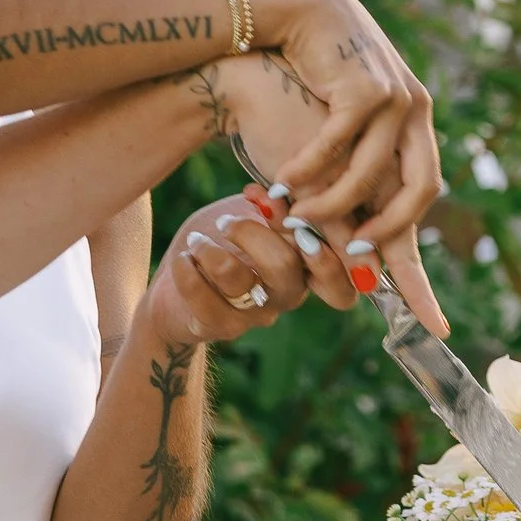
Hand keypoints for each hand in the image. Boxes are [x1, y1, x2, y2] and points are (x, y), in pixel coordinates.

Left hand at [142, 194, 348, 348]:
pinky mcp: (223, 327)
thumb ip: (270, 207)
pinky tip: (184, 259)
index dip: (326, 257)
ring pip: (236, 278)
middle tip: (225, 222)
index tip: (295, 223)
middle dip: (249, 232)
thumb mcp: (250, 213)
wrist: (181, 278)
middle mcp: (290, 292)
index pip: (338, 276)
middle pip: (284, 266)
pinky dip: (187, 269)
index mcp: (307, 263)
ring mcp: (258, 314)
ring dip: (208, 250)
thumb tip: (276, 194)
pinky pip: (203, 296)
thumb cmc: (225, 238)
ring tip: (196, 241)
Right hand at [209, 50, 448, 335]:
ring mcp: (395, 95)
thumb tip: (351, 256)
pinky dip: (310, 167)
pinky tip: (283, 180)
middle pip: (418, 191)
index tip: (433, 323)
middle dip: (386, 233)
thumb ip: (349, 190)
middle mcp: (416, 113)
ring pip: (372, 171)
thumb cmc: (305, 85)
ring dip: (332, 202)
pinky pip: (339, 141)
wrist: (290, 13)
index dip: (423, 267)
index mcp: (415, 130)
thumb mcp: (335, 145)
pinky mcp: (365, 82)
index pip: (424, 203)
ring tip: (297, 217)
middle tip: (354, 258)